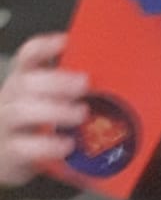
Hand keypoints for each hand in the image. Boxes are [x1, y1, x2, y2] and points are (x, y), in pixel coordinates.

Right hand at [0, 34, 88, 184]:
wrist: (5, 157)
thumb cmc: (32, 124)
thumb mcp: (43, 99)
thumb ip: (66, 89)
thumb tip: (111, 80)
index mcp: (23, 80)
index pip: (27, 56)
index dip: (43, 47)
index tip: (65, 41)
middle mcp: (11, 99)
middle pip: (25, 82)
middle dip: (56, 81)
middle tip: (84, 84)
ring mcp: (6, 125)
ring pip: (22, 112)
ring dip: (55, 111)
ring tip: (81, 114)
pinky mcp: (9, 152)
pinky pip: (24, 147)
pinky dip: (48, 145)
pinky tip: (67, 144)